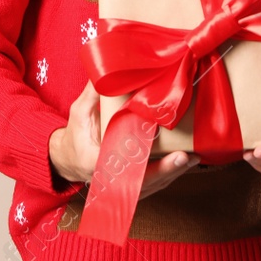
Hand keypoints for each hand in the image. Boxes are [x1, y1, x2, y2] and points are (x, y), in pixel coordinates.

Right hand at [50, 82, 200, 196]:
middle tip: (187, 157)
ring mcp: (122, 187)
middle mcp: (111, 180)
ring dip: (173, 174)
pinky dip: (168, 175)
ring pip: (151, 185)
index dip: (148, 167)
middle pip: (144, 181)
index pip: (124, 169)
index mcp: (97, 163)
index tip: (167, 157)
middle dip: (167, 171)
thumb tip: (105, 73)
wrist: (67, 159)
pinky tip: (185, 164)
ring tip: (193, 159)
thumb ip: (92, 94)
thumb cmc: (75, 135)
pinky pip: (152, 184)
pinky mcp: (130, 186)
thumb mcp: (78, 112)